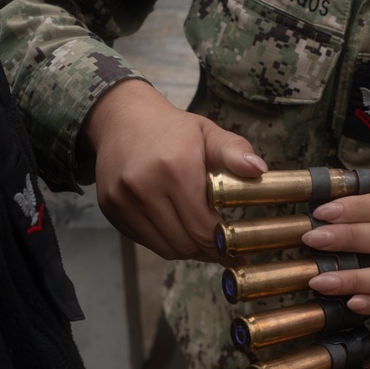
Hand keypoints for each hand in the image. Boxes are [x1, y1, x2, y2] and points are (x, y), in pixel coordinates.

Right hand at [81, 80, 265, 260]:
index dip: (222, 242)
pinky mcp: (110, 208)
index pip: (202, 227)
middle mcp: (144, 186)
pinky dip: (164, 242)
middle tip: (222, 249)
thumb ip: (235, 151)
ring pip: (164, 248)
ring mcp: (123, 199)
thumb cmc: (172, 129)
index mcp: (175, 168)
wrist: (121, 118)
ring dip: (187, 250)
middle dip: (207, 250)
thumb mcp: (208, 132)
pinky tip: (177, 229)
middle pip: (184, 243)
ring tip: (201, 240)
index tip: (235, 245)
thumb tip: (259, 169)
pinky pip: (144, 241)